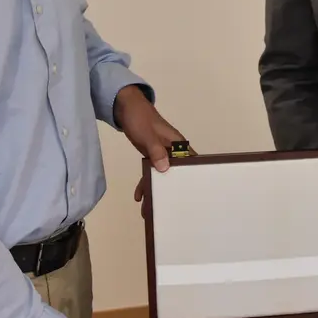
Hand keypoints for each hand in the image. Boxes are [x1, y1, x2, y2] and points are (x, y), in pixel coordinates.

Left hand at [115, 85, 187, 204]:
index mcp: (177, 144)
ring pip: (162, 175)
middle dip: (171, 192)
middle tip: (165, 211)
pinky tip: (138, 195)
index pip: (190, 163)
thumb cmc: (140, 118)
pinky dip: (146, 182)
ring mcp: (161, 154)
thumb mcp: (147, 134)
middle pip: (175, 174)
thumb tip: (165, 168)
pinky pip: (152, 172)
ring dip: (155, 190)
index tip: (191, 197)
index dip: (192, 179)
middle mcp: (172, 151)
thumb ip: (156, 150)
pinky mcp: (151, 155)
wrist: (125, 107)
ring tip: (147, 210)